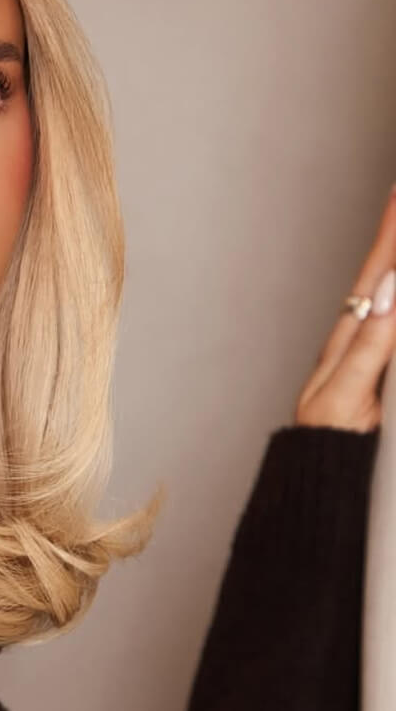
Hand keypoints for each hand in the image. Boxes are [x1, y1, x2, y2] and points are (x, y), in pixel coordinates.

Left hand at [293, 185, 395, 434]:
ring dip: (395, 250)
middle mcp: (362, 333)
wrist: (322, 479)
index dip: (393, 232)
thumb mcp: (346, 394)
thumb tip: (393, 291)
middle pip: (386, 270)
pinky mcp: (382, 365)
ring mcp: (372, 347)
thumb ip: (371, 346)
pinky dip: (393, 286)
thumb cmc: (329, 442)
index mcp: (352, 335)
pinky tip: (394, 277)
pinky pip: (391, 317)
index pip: (381, 272)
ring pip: (390, 288)